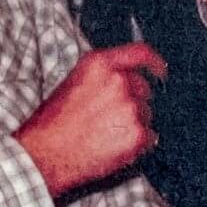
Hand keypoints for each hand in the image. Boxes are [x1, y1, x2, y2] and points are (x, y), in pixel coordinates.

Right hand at [15, 43, 165, 197]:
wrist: (46, 153)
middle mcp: (119, 81)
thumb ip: (102, 75)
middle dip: (133, 102)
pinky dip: (137, 145)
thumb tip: (124, 79)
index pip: (139, 53)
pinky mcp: (137, 133)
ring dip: (132, 124)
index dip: (154, 62)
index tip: (160, 70)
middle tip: (111, 119)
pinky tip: (113, 147)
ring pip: (145, 115)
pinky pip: (149, 138)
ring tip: (105, 135)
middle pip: (143, 89)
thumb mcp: (74, 82)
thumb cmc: (52, 122)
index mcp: (100, 64)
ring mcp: (130, 107)